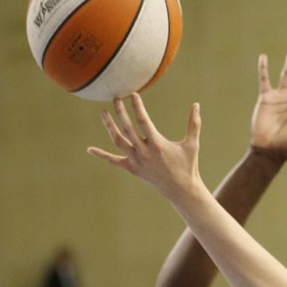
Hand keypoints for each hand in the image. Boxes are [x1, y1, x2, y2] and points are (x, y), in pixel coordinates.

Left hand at [87, 95, 202, 203]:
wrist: (181, 191)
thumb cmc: (188, 166)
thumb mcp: (192, 144)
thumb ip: (193, 123)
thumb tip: (196, 104)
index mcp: (157, 144)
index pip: (142, 120)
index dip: (137, 106)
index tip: (133, 94)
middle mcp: (144, 152)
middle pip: (127, 128)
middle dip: (120, 111)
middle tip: (116, 97)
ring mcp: (136, 162)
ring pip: (118, 141)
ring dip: (109, 126)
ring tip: (103, 112)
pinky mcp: (133, 170)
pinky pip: (114, 161)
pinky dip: (102, 155)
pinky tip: (90, 150)